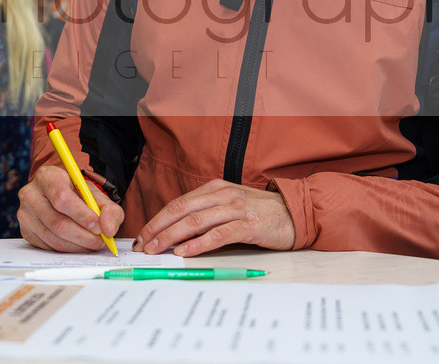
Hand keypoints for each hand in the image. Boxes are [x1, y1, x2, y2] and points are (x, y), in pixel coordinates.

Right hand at [17, 165, 124, 252]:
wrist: (60, 196)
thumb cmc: (77, 194)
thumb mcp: (96, 195)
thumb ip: (109, 210)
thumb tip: (109, 229)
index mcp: (47, 176)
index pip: (62, 198)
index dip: (82, 215)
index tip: (99, 227)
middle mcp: (31, 194)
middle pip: (57, 222)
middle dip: (83, 236)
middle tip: (100, 241)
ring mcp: (25, 214)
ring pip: (53, 238)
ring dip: (78, 246)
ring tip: (93, 244)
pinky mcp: (25, 231)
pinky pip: (48, 247)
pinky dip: (68, 249)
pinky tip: (79, 244)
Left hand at [132, 180, 294, 256]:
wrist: (296, 213)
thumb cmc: (260, 212)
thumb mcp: (230, 204)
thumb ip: (207, 212)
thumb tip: (175, 231)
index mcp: (214, 188)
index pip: (178, 203)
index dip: (158, 219)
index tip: (143, 234)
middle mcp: (223, 195)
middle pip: (182, 210)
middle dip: (158, 228)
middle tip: (143, 244)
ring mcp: (236, 209)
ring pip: (195, 221)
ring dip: (172, 236)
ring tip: (157, 249)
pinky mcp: (249, 226)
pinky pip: (218, 235)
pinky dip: (199, 243)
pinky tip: (185, 251)